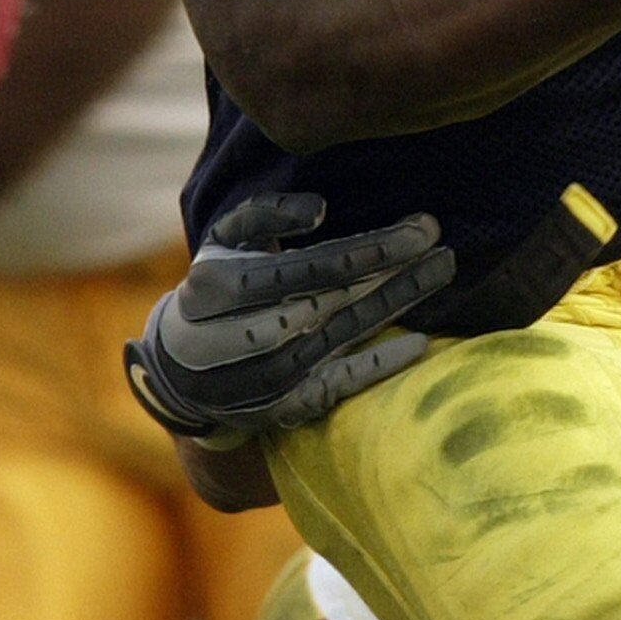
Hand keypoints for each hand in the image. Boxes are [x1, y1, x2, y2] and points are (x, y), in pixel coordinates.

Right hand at [126, 192, 454, 445]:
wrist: (179, 372)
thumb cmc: (214, 289)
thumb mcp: (222, 242)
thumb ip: (265, 214)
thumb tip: (320, 210)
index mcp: (216, 287)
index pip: (304, 269)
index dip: (365, 250)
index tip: (420, 229)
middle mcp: (237, 337)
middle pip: (327, 302)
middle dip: (389, 273)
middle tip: (442, 248)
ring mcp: (260, 378)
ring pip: (338, 338)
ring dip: (394, 306)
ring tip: (440, 273)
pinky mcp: (280, 409)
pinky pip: (335, 386)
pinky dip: (375, 365)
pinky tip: (418, 343)